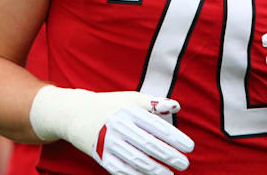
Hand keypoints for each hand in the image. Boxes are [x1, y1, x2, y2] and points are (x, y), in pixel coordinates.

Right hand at [29, 87, 193, 174]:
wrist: (76, 115)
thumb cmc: (111, 105)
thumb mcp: (130, 98)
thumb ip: (154, 102)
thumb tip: (177, 106)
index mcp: (128, 111)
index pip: (156, 126)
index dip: (175, 137)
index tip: (190, 147)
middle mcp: (118, 127)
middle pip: (147, 144)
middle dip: (168, 156)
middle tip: (185, 164)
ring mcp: (108, 143)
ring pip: (135, 160)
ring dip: (155, 170)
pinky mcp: (101, 157)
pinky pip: (121, 170)